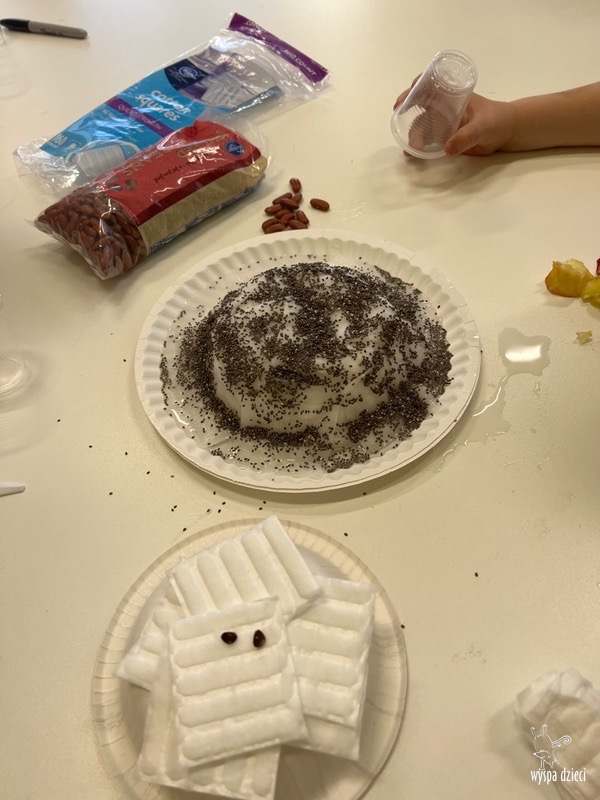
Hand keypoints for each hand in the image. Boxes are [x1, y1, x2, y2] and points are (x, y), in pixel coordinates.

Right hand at [394, 88, 515, 155]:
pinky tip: (414, 155)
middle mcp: (445, 108)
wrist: (508, 132)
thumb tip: (447, 149)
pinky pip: (430, 141)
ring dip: (414, 137)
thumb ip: (467, 136)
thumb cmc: (498, 120)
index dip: (413, 91)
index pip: (428, 88)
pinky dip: (421, 147)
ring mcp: (445, 124)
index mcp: (452, 96)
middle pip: (420, 110)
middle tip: (401, 129)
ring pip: (423, 127)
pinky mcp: (447, 138)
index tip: (403, 101)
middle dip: (408, 118)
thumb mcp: (483, 126)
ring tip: (410, 151)